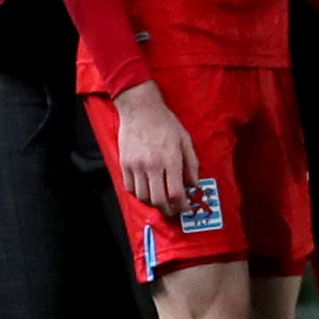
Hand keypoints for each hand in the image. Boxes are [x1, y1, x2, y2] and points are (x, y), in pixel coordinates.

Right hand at [112, 81, 202, 212]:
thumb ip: (192, 163)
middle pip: (158, 200)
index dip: (182, 205)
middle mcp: (152, 165)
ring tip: (160, 202)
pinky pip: (130, 188)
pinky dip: (139, 195)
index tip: (186, 207)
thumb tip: (194, 184)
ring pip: (143, 197)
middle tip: (173, 210)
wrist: (140, 108)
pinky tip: (147, 192)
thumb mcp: (185, 140)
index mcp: (170, 160)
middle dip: (168, 210)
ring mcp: (136, 166)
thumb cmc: (165, 122)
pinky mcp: (124, 164)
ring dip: (153, 204)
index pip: (176, 193)